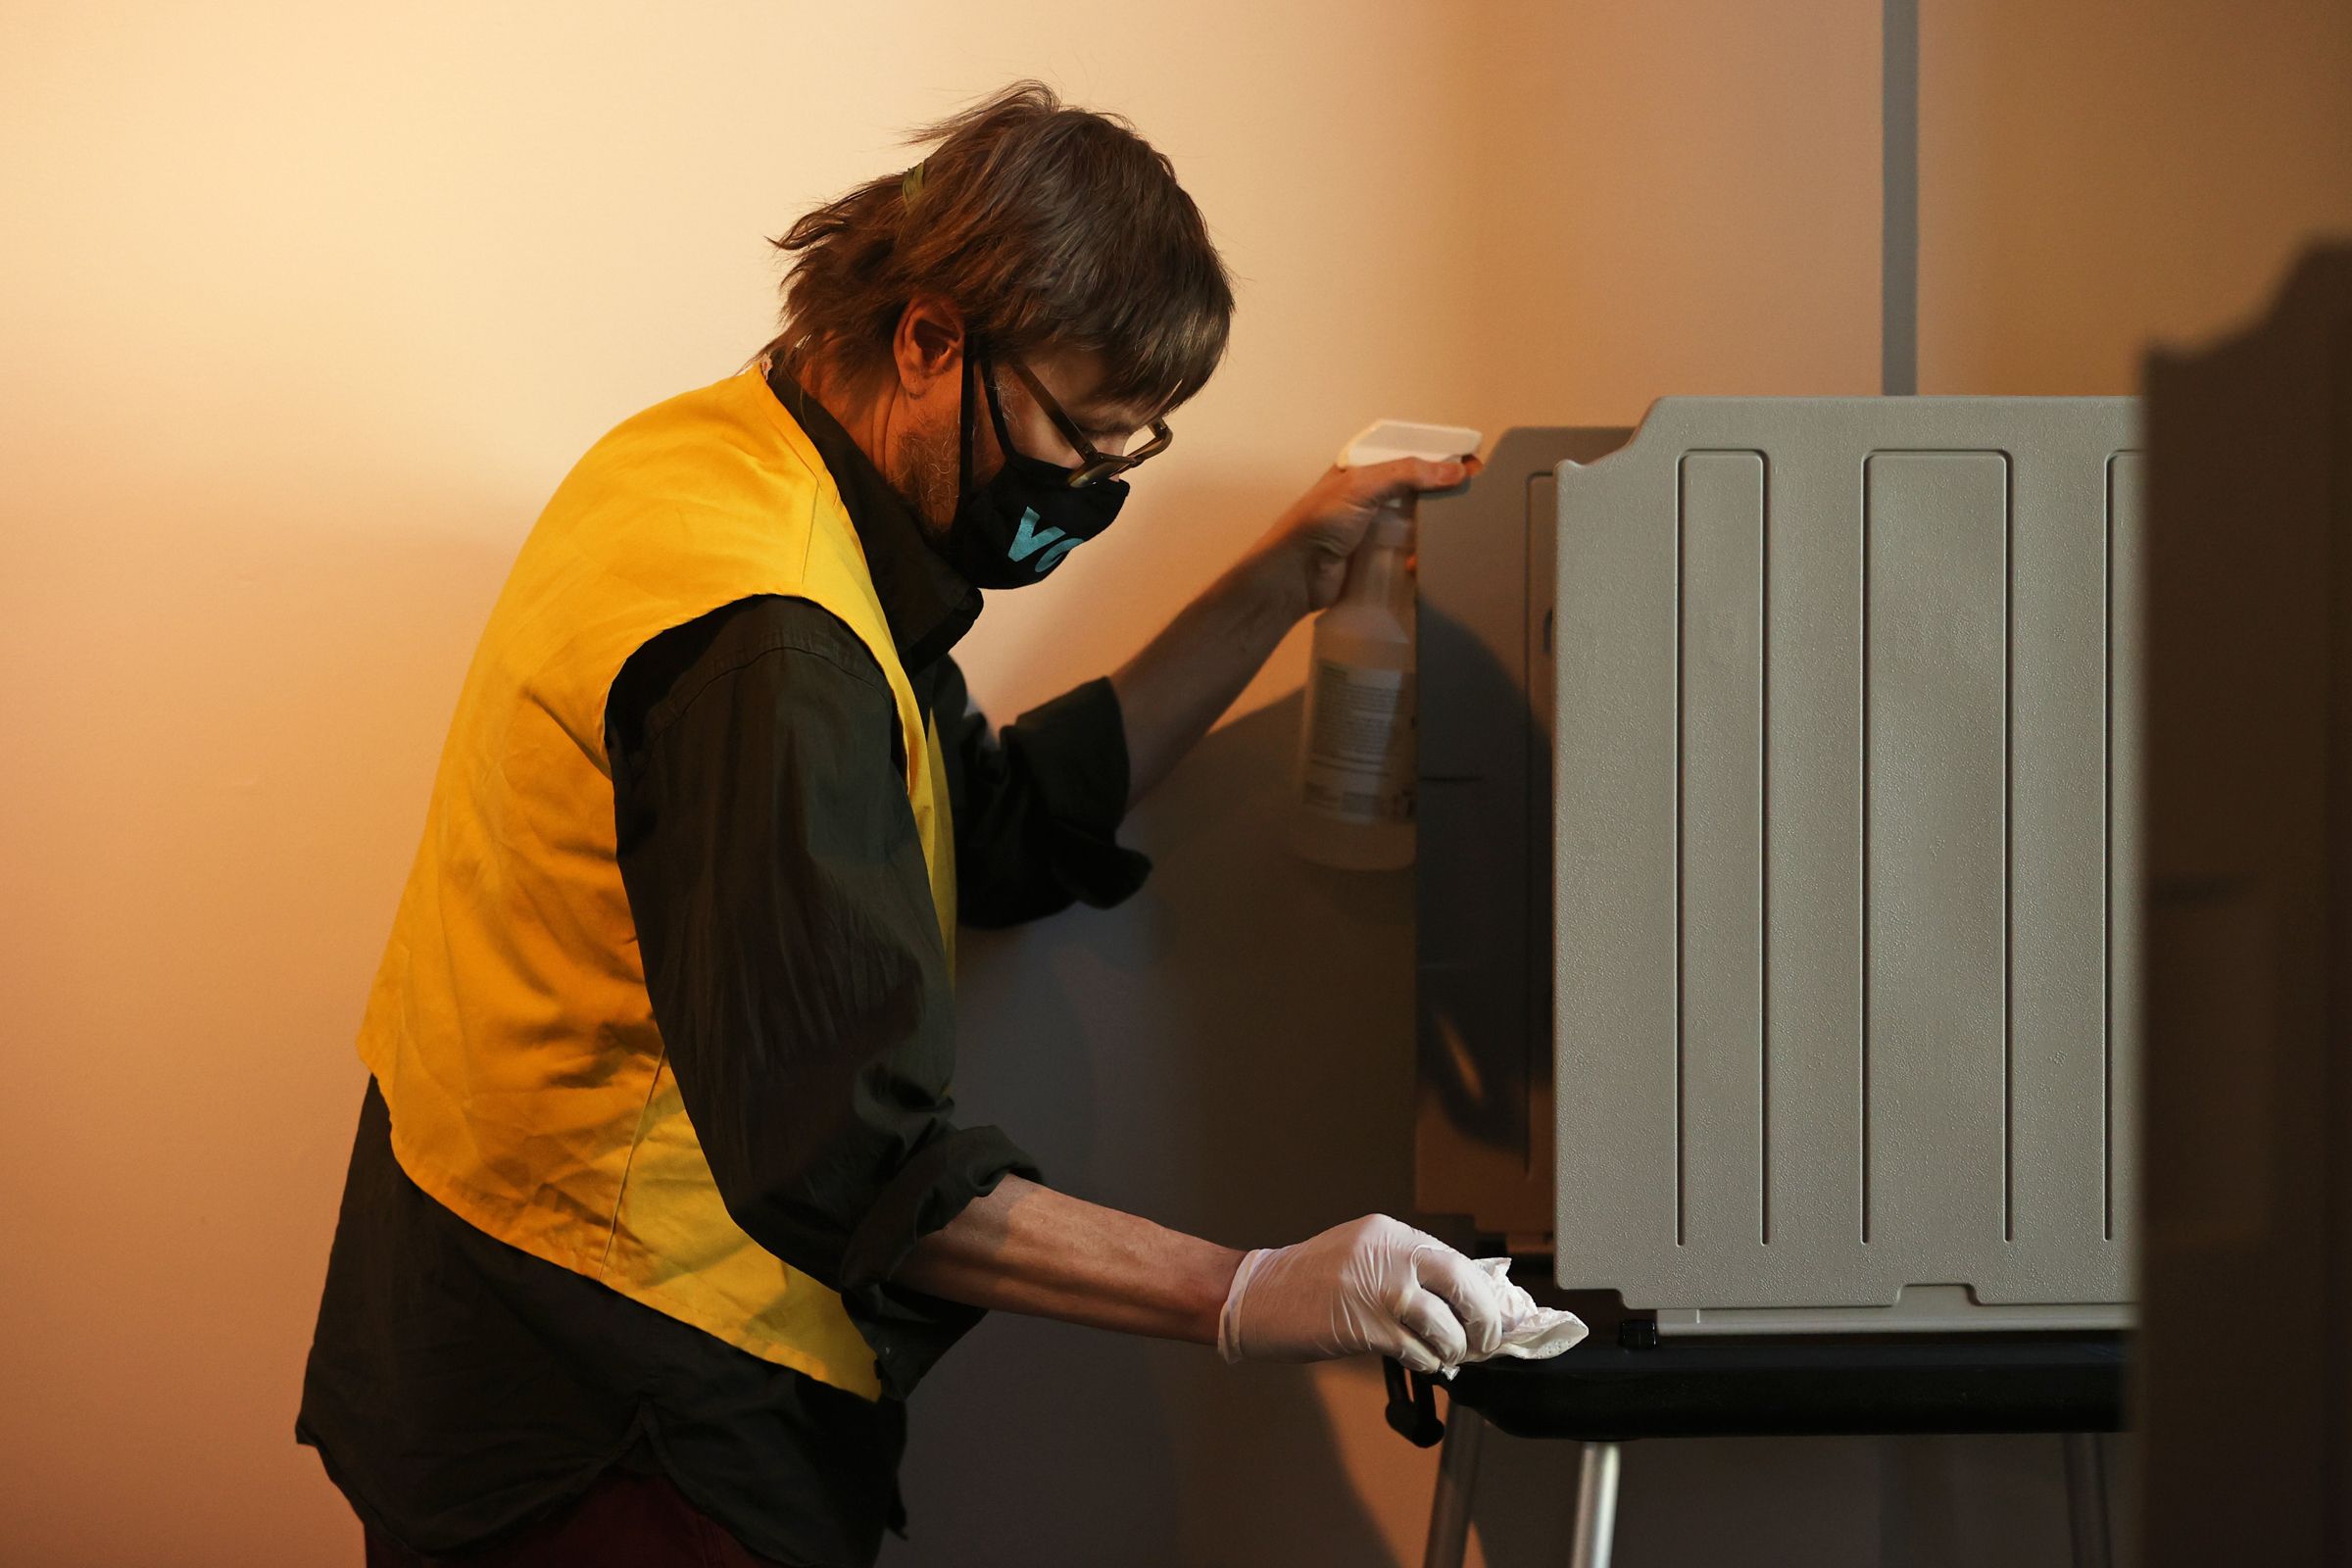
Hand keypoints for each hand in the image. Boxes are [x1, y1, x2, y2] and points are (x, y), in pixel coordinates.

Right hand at [1216, 1214, 1507, 1373]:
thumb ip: (1402, 1267)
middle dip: (1483, 1320)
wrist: (1256, 1295)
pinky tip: (1420, 1361)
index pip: (1456, 1259)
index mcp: (1390, 1233)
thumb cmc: (1306, 1281)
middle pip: (1463, 1285)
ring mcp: (1379, 1290)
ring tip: (1447, 1356)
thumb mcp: (1359, 1254)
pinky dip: (1427, 1361)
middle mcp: (1390, 1254)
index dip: (1481, 1292)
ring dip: (1453, 1348)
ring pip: (1445, 1325)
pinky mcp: (1366, 1326)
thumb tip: (1455, 1298)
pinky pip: (1417, 1350)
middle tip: (1485, 1341)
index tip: (1492, 1314)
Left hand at [1251, 454, 1480, 614]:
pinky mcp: (1382, 558)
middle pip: (1424, 488)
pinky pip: (1414, 552)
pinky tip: (1416, 564)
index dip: (1444, 456)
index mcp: (1367, 469)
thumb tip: (1454, 469)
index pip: (1414, 454)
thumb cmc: (1317, 524)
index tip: (1472, 466)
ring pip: (1422, 522)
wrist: (1293, 577)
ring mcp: (1380, 528)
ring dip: (1436, 530)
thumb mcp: (1361, 487)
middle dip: (1447, 494)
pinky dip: (1422, 556)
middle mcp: (1376, 495)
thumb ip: (1407, 473)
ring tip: (1448, 536)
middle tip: (1471, 502)